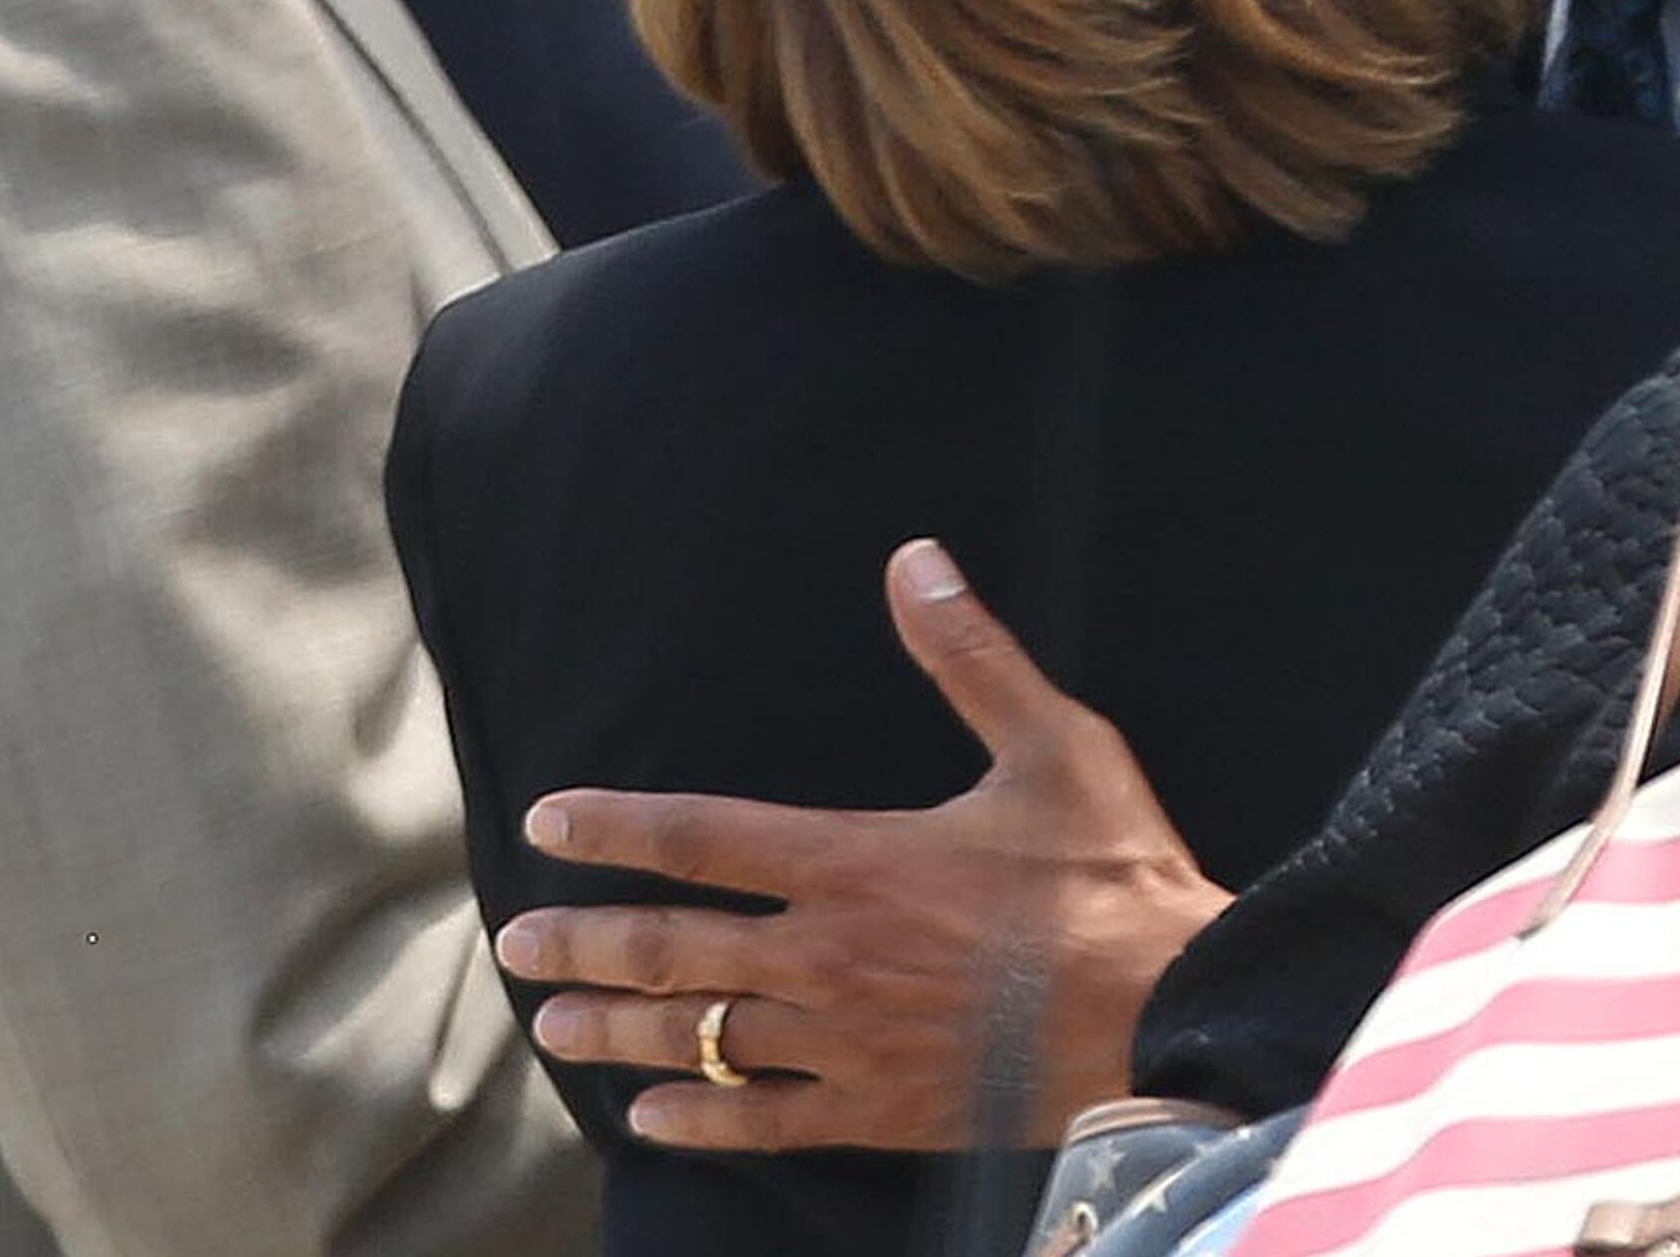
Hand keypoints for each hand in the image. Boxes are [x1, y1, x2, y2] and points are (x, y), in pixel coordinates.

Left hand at [492, 538, 1232, 1152]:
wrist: (1162, 1009)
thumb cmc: (1111, 874)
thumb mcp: (1053, 743)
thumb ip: (970, 656)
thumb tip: (915, 561)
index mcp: (857, 861)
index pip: (703, 839)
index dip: (617, 829)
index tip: (547, 824)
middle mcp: (830, 954)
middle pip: (671, 950)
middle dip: (584, 943)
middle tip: (517, 943)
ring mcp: (846, 1040)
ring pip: (699, 1037)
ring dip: (617, 1030)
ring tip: (555, 1025)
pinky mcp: (878, 1107)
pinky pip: (764, 1119)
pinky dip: (700, 1118)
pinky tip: (652, 1119)